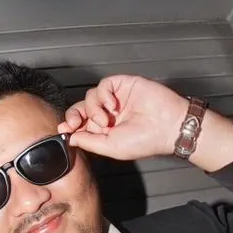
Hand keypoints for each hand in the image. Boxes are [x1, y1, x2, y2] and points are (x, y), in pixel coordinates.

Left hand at [59, 74, 186, 161]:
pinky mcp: (124, 85)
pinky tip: (113, 105)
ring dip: (93, 109)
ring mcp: (117, 98)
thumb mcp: (111, 147)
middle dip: (75, 115)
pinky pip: (104, 84)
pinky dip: (103, 95)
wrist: (168, 126)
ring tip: (107, 119)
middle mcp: (110, 113)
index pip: (82, 124)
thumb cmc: (146, 140)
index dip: (71, 125)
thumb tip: (70, 138)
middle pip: (82, 108)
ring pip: (91, 96)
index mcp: (107, 129)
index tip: (64, 129)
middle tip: (73, 123)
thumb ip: (89, 142)